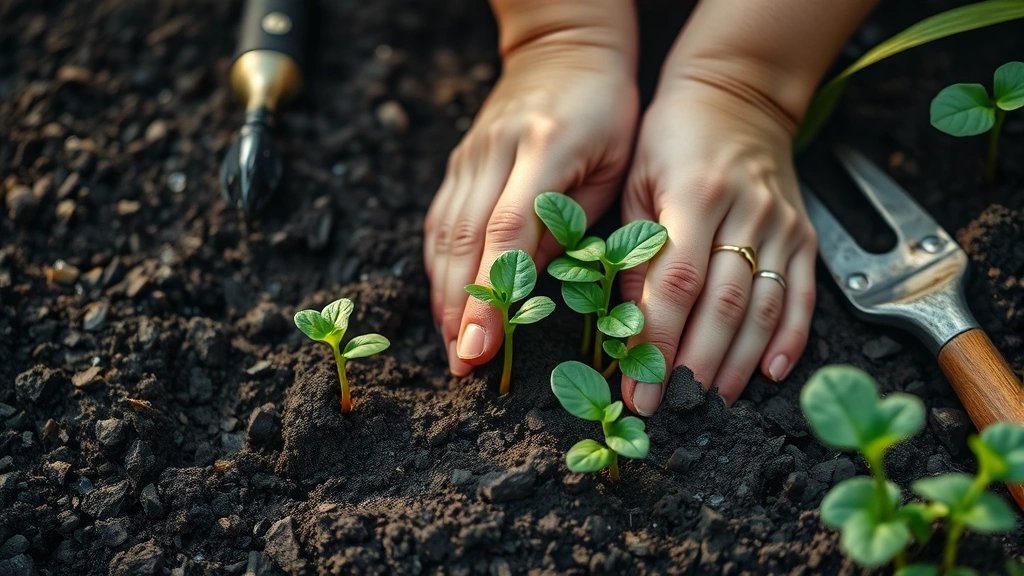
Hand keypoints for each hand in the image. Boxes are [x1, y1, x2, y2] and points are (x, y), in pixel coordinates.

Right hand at [424, 43, 637, 375]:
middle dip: (459, 308)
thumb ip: (574, 224)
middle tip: (462, 363)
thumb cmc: (606, 111)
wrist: (564, 47)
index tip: (482, 346)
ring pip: (444, 233)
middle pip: (464, 240)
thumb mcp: (610, 165)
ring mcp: (470, 154)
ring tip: (452, 345)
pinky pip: (439, 220)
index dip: (491, 294)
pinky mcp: (458, 161)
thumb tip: (535, 288)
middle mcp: (497, 151)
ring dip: (444, 294)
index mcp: (545, 147)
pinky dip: (439, 266)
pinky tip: (446, 301)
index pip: (508, 231)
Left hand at [619, 78, 817, 413]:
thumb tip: (626, 320)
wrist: (737, 92)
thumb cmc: (671, 136)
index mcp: (694, 196)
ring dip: (737, 362)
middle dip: (693, 364)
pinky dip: (790, 337)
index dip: (657, 340)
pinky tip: (772, 373)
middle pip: (724, 305)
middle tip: (669, 406)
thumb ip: (636, 249)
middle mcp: (745, 213)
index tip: (637, 385)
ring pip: (764, 307)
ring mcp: (782, 225)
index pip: (676, 284)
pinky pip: (803, 294)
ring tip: (710, 400)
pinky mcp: (804, 234)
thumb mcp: (637, 182)